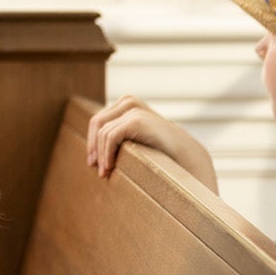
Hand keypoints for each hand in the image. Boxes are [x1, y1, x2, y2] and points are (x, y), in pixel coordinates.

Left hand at [84, 96, 217, 189]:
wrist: (183, 152)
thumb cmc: (159, 147)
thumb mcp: (135, 136)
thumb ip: (119, 134)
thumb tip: (92, 149)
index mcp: (126, 103)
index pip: (98, 121)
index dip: (92, 141)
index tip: (92, 163)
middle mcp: (127, 101)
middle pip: (97, 124)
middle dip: (93, 147)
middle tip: (93, 168)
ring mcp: (132, 108)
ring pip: (103, 133)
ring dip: (101, 154)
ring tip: (104, 172)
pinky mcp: (135, 120)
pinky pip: (110, 137)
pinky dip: (106, 153)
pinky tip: (109, 167)